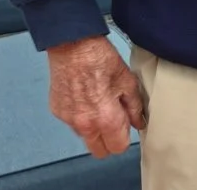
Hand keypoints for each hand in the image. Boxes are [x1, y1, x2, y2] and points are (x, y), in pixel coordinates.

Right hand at [46, 36, 145, 157]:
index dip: (125, 138)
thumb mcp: (128, 81)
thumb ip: (135, 106)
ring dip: (94, 128)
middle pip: (99, 150)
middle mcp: (85, 125)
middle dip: (109, 140)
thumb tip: (138, 122)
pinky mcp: (58, 112)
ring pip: (85, 137)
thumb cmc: (100, 60)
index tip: (127, 127)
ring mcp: (68, 120)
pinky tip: (86, 97)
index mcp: (105, 119)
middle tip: (115, 121)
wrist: (73, 47)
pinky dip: (81, 116)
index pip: (117, 148)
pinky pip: (72, 123)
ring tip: (100, 103)